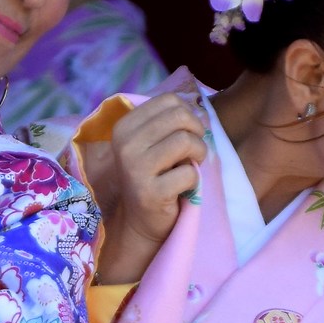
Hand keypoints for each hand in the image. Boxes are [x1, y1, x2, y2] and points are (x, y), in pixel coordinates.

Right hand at [87, 92, 204, 286]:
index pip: (169, 100)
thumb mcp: (151, 144)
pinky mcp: (150, 192)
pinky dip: (194, 180)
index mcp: (124, 126)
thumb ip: (166, 122)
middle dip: (197, 133)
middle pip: (179, 116)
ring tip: (191, 166)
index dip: (188, 116)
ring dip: (199, 154)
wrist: (141, 222)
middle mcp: (125, 144)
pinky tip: (183, 188)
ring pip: (185, 141)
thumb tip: (196, 108)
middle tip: (194, 151)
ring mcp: (135, 169)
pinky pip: (189, 172)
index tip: (187, 135)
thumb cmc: (153, 177)